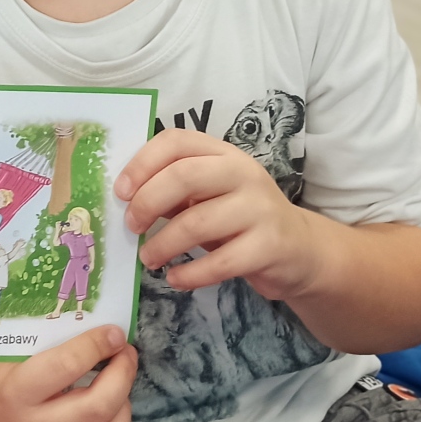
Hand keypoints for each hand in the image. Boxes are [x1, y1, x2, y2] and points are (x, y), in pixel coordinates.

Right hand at [0, 326, 134, 421]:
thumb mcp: (0, 350)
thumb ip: (45, 342)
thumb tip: (95, 328)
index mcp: (14, 393)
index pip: (68, 366)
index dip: (98, 345)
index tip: (114, 332)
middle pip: (98, 408)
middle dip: (122, 375)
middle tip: (124, 355)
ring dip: (123, 413)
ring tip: (117, 392)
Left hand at [115, 130, 321, 300]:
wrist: (300, 250)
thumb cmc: (240, 218)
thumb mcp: (210, 194)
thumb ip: (175, 190)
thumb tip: (126, 199)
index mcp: (222, 153)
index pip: (176, 141)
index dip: (141, 163)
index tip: (121, 192)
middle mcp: (243, 173)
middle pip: (183, 176)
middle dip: (147, 202)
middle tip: (131, 226)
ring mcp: (259, 208)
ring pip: (197, 222)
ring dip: (163, 244)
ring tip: (148, 258)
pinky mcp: (269, 246)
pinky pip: (220, 262)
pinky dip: (190, 274)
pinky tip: (175, 279)